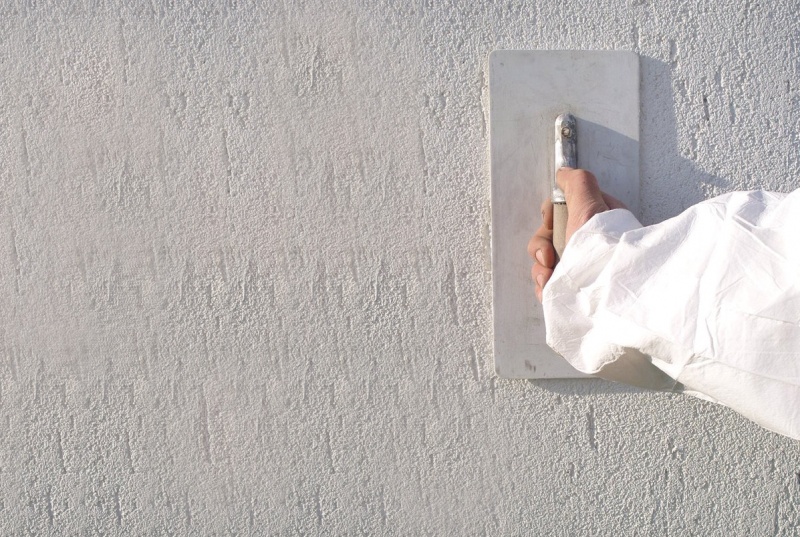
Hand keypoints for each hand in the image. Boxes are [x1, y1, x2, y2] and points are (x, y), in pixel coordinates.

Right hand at [528, 168, 626, 301]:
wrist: (610, 290)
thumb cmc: (602, 246)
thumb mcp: (590, 205)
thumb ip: (577, 183)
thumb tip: (563, 172)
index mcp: (591, 220)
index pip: (560, 211)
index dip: (550, 216)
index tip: (551, 223)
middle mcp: (584, 243)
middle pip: (547, 237)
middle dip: (541, 247)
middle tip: (549, 257)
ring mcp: (578, 267)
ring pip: (544, 262)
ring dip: (540, 270)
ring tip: (548, 279)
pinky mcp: (572, 289)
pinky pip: (548, 284)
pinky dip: (544, 287)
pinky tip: (548, 290)